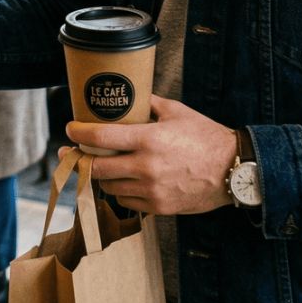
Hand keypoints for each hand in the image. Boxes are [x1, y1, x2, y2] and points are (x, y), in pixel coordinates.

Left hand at [60, 96, 236, 214]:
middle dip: (79, 160)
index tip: (69, 130)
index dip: (79, 134)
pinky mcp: (159, 208)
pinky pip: (126, 202)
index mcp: (149, 139)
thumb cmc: (205, 137)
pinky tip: (121, 181)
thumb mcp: (176, 111)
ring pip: (109, 187)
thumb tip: (129, 95)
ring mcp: (151, 190)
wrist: (232, 170)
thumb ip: (149, 103)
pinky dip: (119, 191)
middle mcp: (146, 167)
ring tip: (97, 165)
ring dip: (100, 176)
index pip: (101, 138)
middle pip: (97, 168)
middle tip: (70, 152)